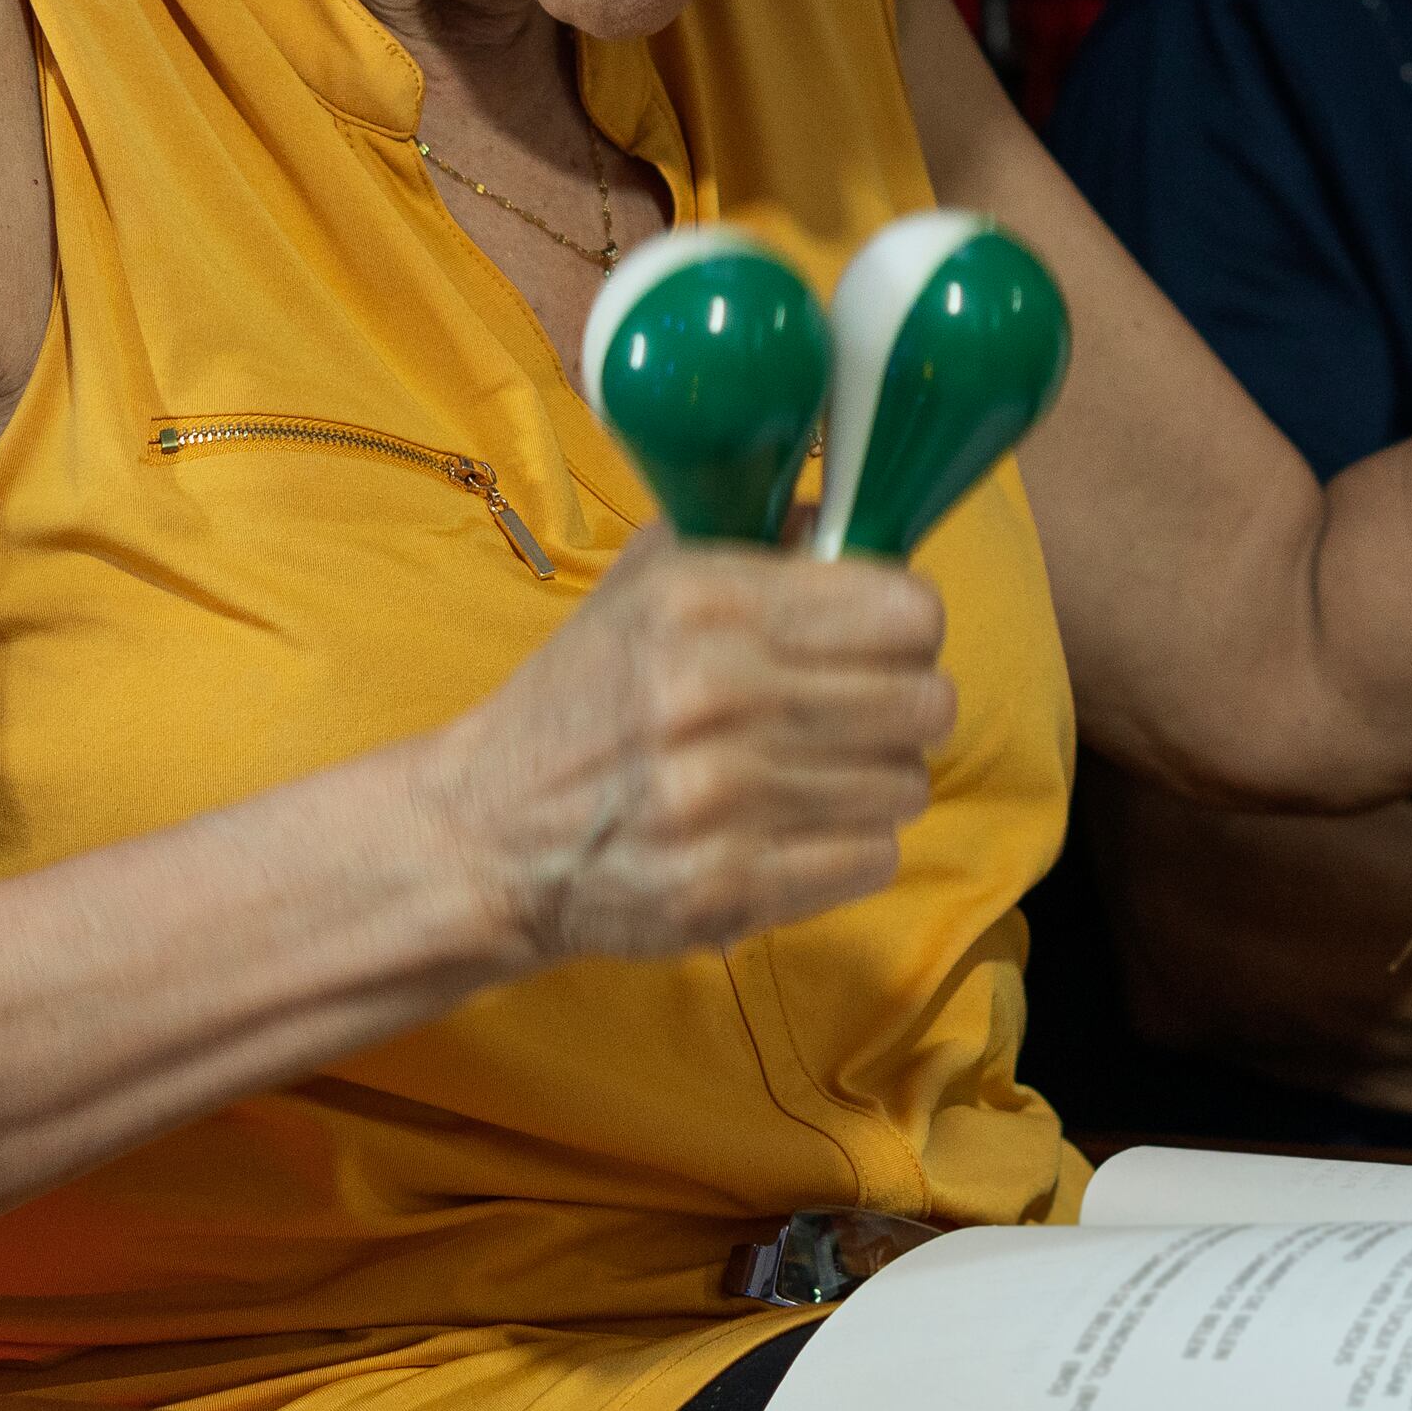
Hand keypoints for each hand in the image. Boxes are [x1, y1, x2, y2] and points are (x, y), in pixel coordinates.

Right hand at [420, 533, 956, 970]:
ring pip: (906, 785)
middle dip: (902, 707)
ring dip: (873, 781)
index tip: (881, 641)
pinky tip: (790, 829)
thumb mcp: (646, 587)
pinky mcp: (727, 891)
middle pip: (925, 702)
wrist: (487, 834)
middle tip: (856, 715)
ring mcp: (723, 801)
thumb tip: (850, 519)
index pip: (908, 611)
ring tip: (811, 774)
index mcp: (703, 604)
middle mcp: (716, 696)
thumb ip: (755, 543)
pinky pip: (873, 858)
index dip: (908, 627)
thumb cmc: (581, 700)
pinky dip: (846, 847)